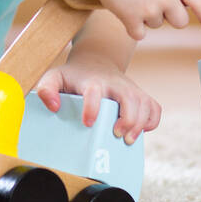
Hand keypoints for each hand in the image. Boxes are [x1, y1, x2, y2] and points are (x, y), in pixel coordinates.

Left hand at [33, 53, 159, 144]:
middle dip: (127, 119)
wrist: (95, 61)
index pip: (95, 91)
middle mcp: (115, 83)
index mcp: (92, 81)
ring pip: (144, 103)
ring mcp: (130, 88)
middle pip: (129, 98)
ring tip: (127, 139)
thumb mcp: (55, 78)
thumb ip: (46, 89)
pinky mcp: (140, 94)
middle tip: (117, 135)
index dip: (92, 107)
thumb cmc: (73, 76)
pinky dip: (152, 120)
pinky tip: (141, 130)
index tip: (88, 123)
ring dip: (140, 123)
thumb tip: (54, 107)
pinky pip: (154, 107)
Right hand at [86, 0, 200, 40]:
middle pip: (180, 21)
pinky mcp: (131, 19)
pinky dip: (133, 26)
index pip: (200, 3)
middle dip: (172, 15)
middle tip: (158, 4)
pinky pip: (139, 34)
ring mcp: (149, 9)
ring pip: (158, 25)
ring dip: (149, 17)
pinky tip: (127, 11)